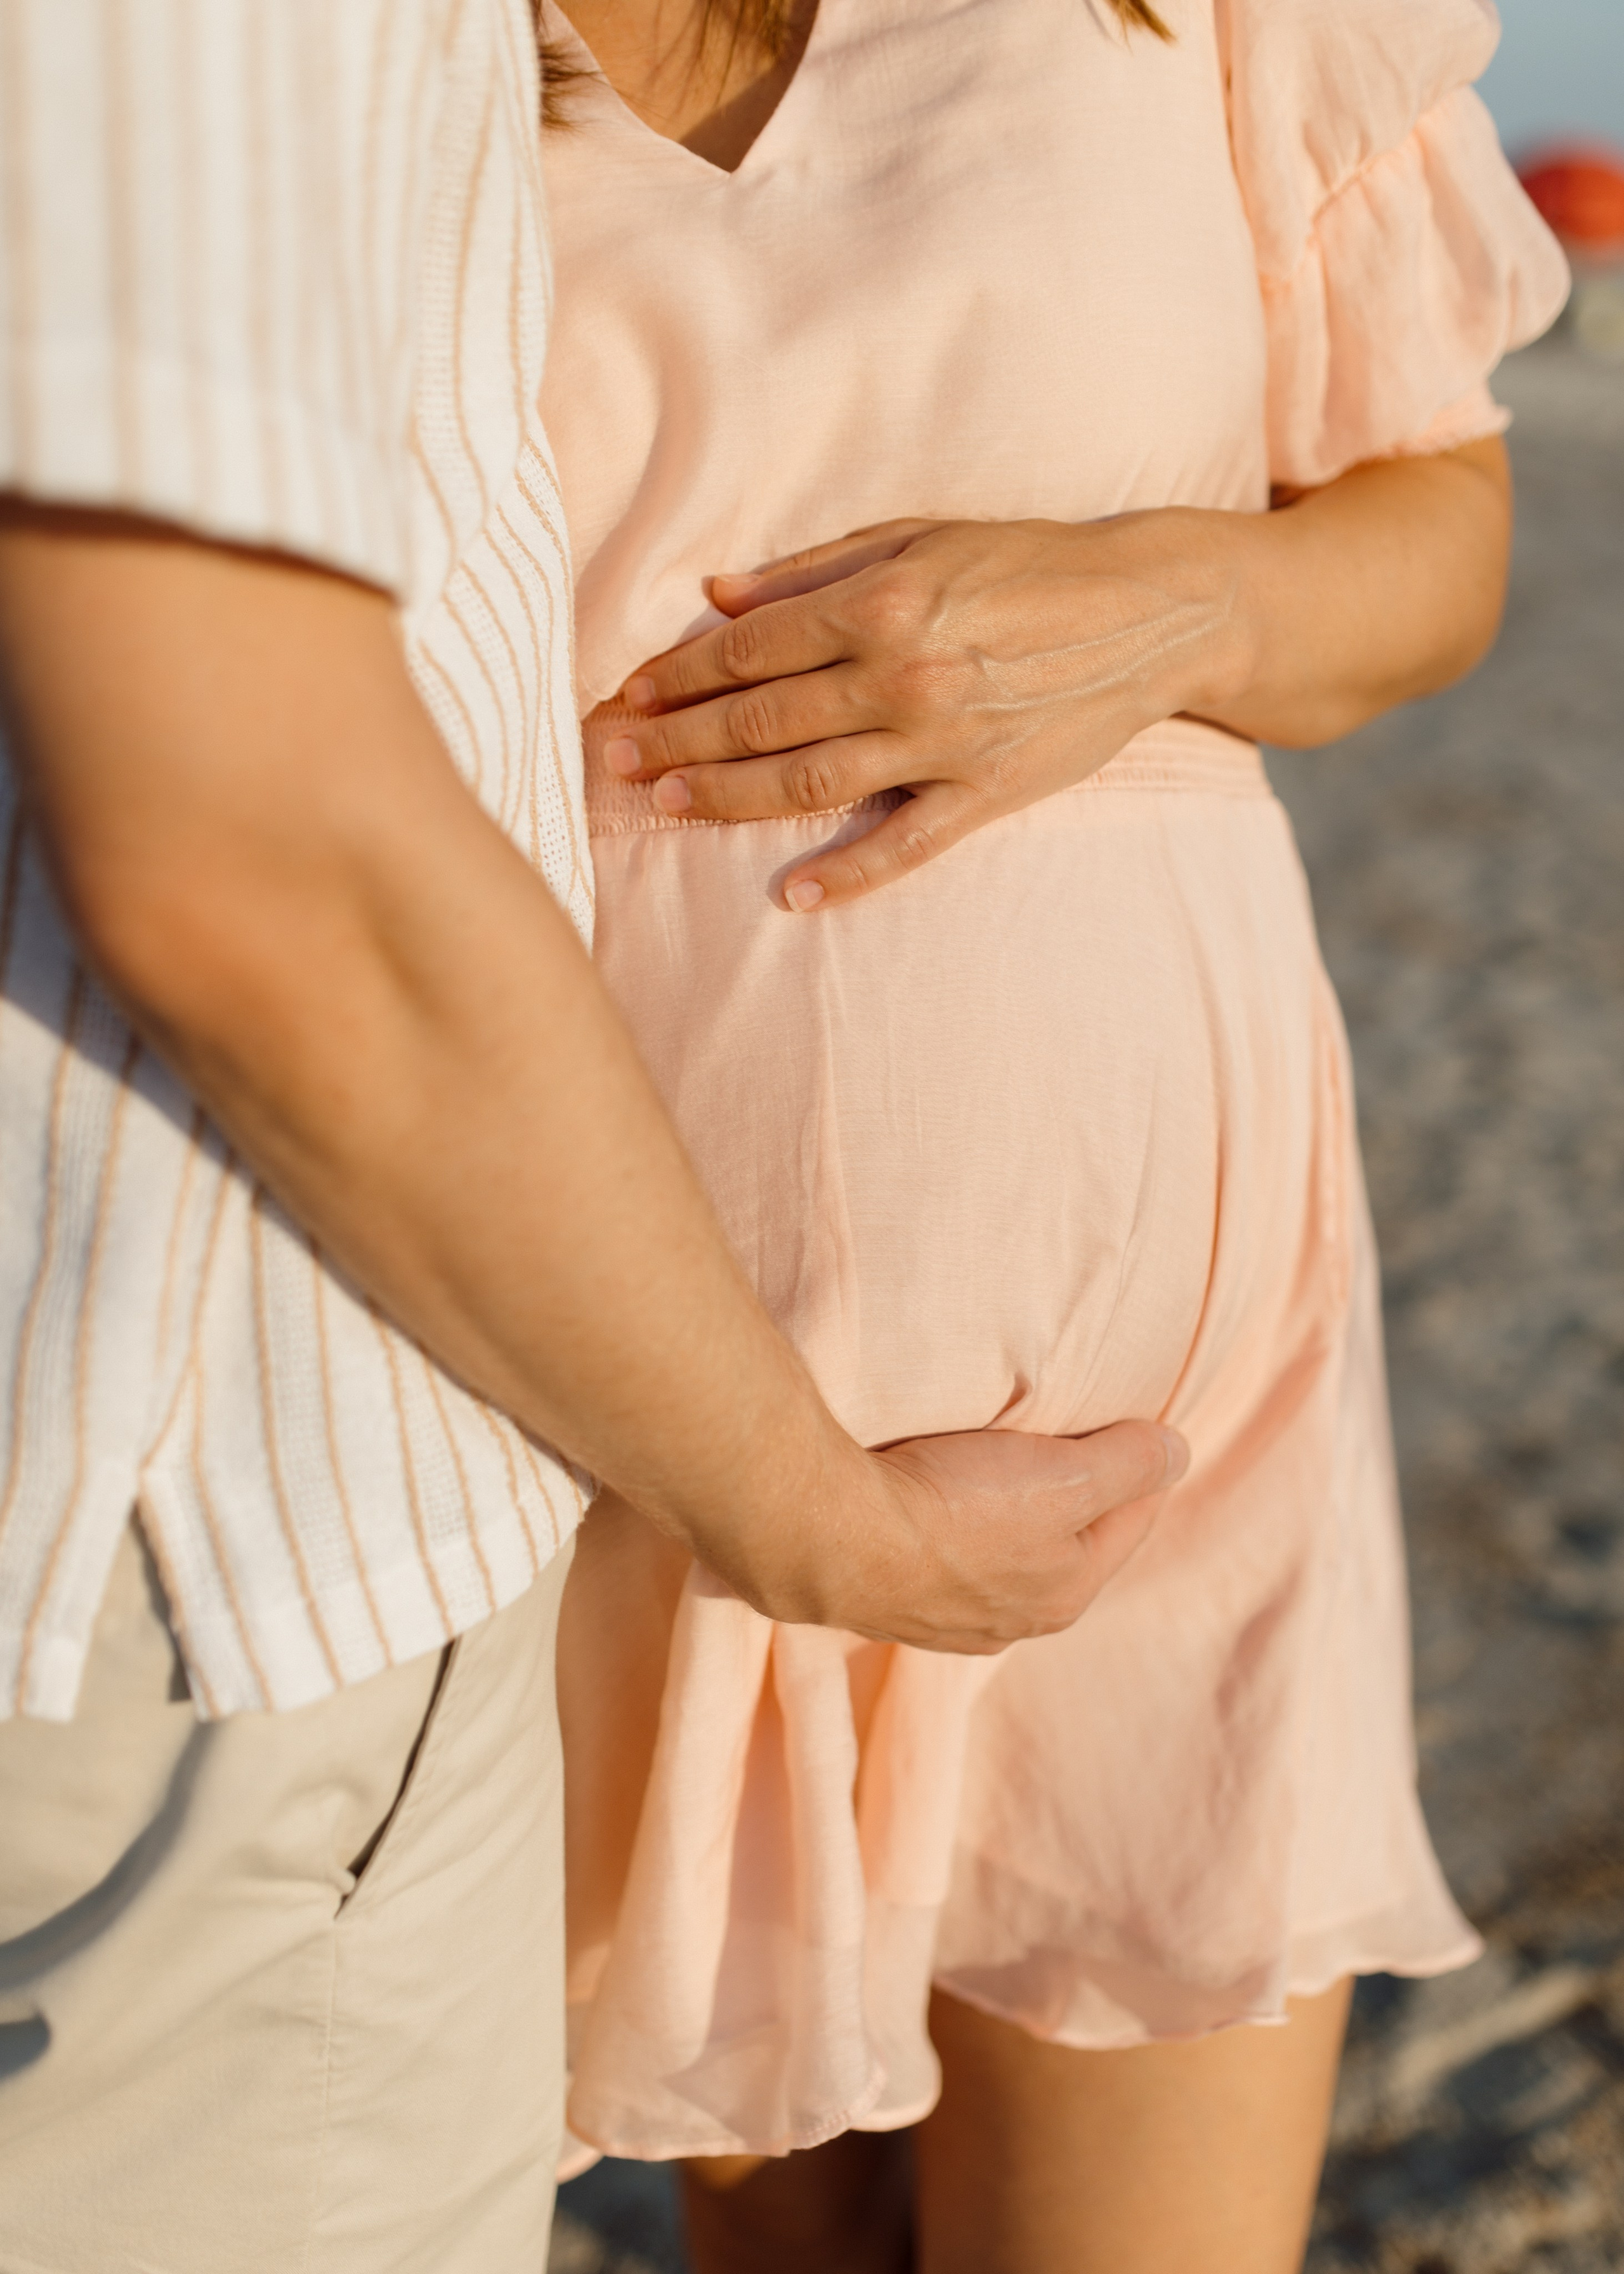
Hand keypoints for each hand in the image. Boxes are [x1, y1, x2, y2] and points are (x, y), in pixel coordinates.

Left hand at [600, 514, 1247, 906]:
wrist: (1154, 611)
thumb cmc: (1030, 563)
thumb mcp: (923, 538)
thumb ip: (816, 571)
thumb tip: (719, 596)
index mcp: (885, 601)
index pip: (751, 649)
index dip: (676, 675)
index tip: (624, 695)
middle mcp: (906, 674)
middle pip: (761, 720)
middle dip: (675, 742)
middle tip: (609, 760)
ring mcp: (946, 741)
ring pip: (811, 782)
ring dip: (728, 800)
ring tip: (664, 808)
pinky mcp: (989, 792)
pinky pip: (905, 845)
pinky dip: (846, 874)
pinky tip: (791, 896)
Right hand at [705, 1417, 1188, 1654]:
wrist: (828, 1535)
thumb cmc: (954, 1508)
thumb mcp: (1068, 1476)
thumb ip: (1131, 1465)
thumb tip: (1177, 1453)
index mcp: (1067, 1593)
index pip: (1131, 1519)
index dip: (1142, 1466)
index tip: (1139, 1423)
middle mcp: (1011, 1620)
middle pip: (1066, 1541)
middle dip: (1077, 1493)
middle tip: (1074, 1436)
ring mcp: (943, 1617)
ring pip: (1002, 1553)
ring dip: (1009, 1512)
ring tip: (999, 1463)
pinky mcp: (885, 1597)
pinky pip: (941, 1554)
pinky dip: (951, 1524)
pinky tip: (932, 1498)